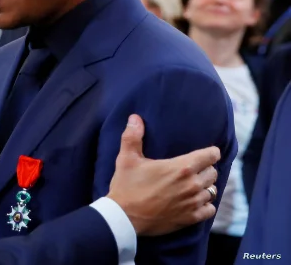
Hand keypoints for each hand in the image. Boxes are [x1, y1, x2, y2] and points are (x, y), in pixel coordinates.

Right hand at [107, 115, 219, 235]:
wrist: (124, 217)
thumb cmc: (126, 186)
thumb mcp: (126, 158)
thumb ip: (133, 136)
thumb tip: (135, 118)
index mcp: (181, 167)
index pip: (210, 155)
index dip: (210, 152)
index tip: (206, 152)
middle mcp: (192, 185)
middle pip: (212, 172)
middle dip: (205, 169)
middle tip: (194, 169)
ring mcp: (192, 203)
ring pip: (212, 191)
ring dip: (205, 187)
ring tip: (194, 185)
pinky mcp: (190, 218)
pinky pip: (209, 209)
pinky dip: (205, 205)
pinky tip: (195, 202)